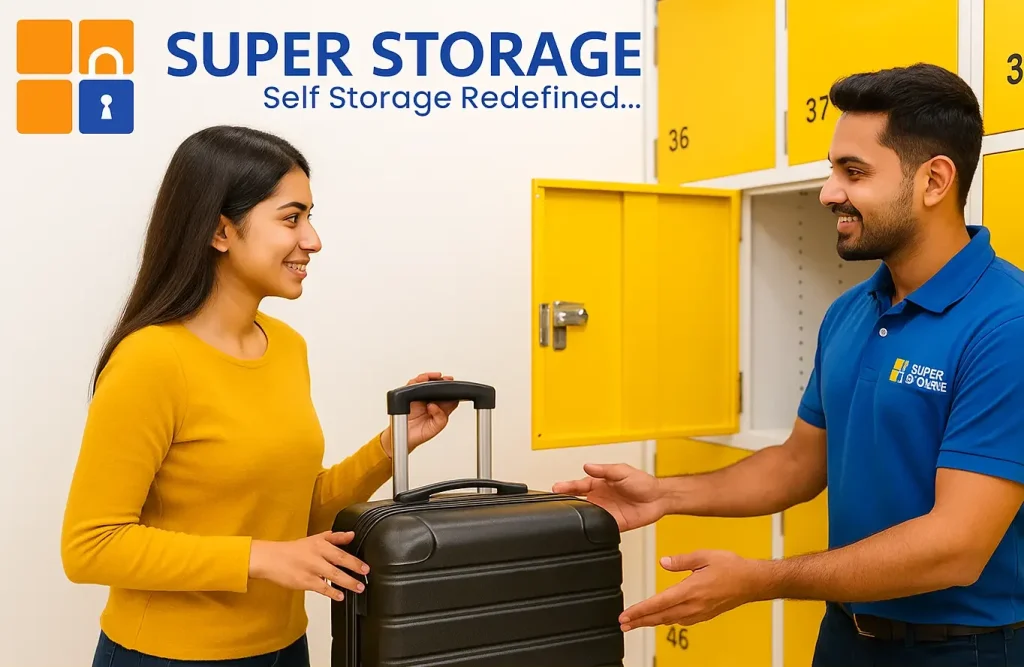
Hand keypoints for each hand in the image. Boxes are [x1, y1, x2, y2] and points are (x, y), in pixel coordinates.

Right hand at [248, 531, 369, 601]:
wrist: (271, 559)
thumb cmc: (293, 550)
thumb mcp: (315, 539)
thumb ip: (335, 537)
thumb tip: (351, 535)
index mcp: (320, 544)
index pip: (341, 551)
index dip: (354, 559)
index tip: (366, 566)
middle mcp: (316, 555)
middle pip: (339, 561)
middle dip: (354, 569)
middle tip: (365, 575)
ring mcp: (310, 569)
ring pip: (332, 576)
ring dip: (347, 582)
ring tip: (358, 588)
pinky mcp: (304, 581)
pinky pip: (321, 588)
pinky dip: (331, 592)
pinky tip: (340, 596)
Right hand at [380, 372, 458, 456]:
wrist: (406, 438)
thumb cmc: (421, 433)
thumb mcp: (436, 427)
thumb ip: (440, 417)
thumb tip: (433, 405)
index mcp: (441, 408)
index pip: (449, 396)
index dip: (452, 390)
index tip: (453, 386)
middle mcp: (431, 401)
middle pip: (437, 387)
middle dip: (442, 381)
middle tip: (446, 379)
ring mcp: (420, 398)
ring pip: (425, 383)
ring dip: (430, 378)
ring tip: (436, 377)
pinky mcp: (409, 397)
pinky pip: (413, 385)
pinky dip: (418, 381)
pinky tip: (423, 381)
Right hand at [551, 463, 666, 530]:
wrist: (658, 498)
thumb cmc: (643, 482)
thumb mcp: (622, 471)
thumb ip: (604, 470)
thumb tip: (588, 466)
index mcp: (599, 484)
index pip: (578, 485)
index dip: (567, 487)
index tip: (557, 488)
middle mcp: (599, 498)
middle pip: (578, 501)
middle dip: (566, 502)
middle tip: (556, 502)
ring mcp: (605, 512)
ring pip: (585, 515)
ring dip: (577, 516)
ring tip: (567, 515)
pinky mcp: (612, 524)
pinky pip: (598, 528)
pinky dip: (591, 528)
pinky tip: (584, 527)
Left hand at [619, 550, 766, 630]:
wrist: (753, 582)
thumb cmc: (732, 567)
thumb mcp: (704, 556)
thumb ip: (682, 560)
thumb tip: (663, 561)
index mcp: (690, 590)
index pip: (658, 603)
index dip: (640, 611)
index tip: (626, 616)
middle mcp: (694, 605)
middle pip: (660, 617)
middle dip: (640, 621)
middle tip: (623, 624)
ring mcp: (700, 612)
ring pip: (670, 620)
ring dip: (652, 622)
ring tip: (637, 622)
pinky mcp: (705, 614)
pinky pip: (682, 620)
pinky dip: (667, 620)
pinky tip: (662, 618)